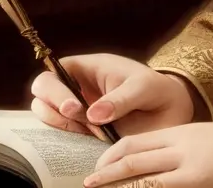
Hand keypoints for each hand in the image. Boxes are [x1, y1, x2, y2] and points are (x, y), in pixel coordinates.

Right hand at [30, 52, 195, 138]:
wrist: (171, 114)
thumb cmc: (157, 91)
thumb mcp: (145, 87)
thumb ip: (122, 98)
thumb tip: (94, 114)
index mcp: (90, 69)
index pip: (55, 70)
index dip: (54, 87)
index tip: (74, 107)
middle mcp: (78, 90)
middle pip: (41, 94)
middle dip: (52, 108)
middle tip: (79, 119)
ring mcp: (78, 113)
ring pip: (47, 118)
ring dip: (60, 127)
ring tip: (90, 132)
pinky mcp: (82, 135)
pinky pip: (61, 139)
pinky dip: (66, 143)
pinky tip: (88, 143)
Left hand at [81, 121, 212, 187]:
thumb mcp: (203, 139)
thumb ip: (179, 148)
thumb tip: (151, 162)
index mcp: (180, 131)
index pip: (137, 140)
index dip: (113, 153)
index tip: (99, 164)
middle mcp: (180, 145)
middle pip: (134, 155)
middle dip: (107, 170)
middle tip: (88, 181)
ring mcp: (187, 165)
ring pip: (142, 175)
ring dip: (118, 185)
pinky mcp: (196, 181)